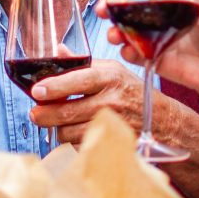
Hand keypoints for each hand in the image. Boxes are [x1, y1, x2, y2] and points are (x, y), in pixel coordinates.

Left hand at [28, 59, 167, 144]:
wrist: (163, 121)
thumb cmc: (133, 92)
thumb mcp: (112, 70)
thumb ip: (83, 63)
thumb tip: (58, 51)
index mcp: (109, 77)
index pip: (77, 80)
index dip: (54, 87)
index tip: (36, 91)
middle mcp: (111, 101)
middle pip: (67, 112)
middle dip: (45, 114)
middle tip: (35, 113)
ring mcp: (111, 125)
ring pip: (69, 132)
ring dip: (59, 128)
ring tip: (60, 122)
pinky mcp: (110, 144)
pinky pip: (80, 145)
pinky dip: (73, 140)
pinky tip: (77, 132)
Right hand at [98, 0, 198, 93]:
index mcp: (176, 4)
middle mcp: (160, 19)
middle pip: (131, 8)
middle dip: (113, 7)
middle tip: (102, 9)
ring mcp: (154, 40)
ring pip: (128, 31)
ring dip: (116, 31)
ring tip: (114, 35)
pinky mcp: (154, 59)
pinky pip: (135, 55)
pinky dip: (128, 52)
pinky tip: (128, 51)